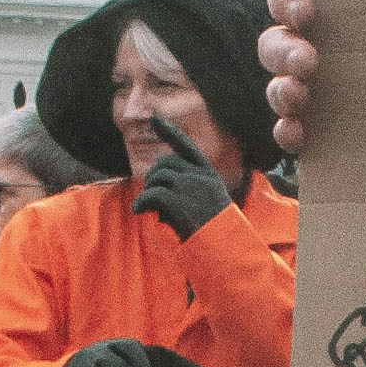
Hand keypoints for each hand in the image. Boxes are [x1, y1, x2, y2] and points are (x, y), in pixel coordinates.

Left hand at [128, 123, 233, 240]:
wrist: (225, 247)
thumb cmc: (215, 233)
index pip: (187, 147)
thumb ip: (186, 193)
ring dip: (149, 192)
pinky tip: (140, 211)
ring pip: (157, 177)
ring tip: (149, 208)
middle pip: (166, 163)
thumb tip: (155, 192)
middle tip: (150, 197)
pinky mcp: (179, 200)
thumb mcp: (207, 206)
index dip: (170, 132)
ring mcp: (190, 187)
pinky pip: (152, 194)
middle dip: (154, 177)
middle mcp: (201, 176)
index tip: (155, 119)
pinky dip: (142, 202)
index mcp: (209, 176)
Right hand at [260, 0, 316, 157]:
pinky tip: (296, 133)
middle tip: (306, 61)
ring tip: (298, 95)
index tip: (304, 12)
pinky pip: (288, 129)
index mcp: (325, 11)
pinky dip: (289, 132)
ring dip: (282, 91)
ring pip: (277, 86)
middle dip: (284, 51)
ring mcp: (304, 86)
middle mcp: (306, 45)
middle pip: (275, 43)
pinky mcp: (312, 125)